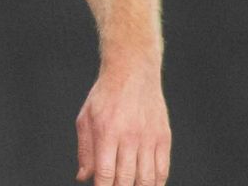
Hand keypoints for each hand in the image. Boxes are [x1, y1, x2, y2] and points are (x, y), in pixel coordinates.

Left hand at [75, 63, 169, 184]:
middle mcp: (130, 137)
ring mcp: (149, 138)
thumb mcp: (86, 119)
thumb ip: (85, 150)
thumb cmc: (105, 95)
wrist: (132, 72)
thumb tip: (83, 177)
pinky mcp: (163, 138)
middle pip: (127, 179)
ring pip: (147, 178)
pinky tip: (148, 185)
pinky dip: (156, 182)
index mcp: (107, 132)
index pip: (105, 172)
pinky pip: (163, 169)